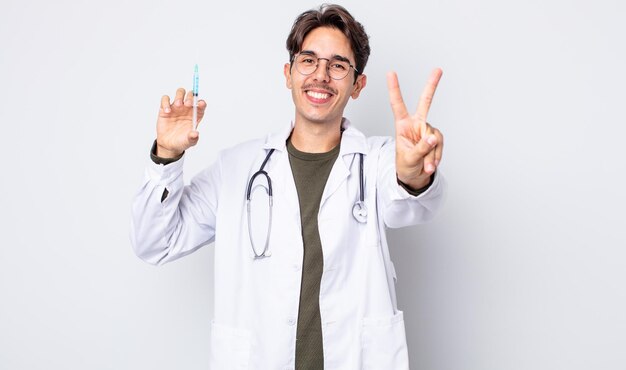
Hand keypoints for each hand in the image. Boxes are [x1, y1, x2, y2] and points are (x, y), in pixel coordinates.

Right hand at [156, 88, 206, 157]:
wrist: (169, 145)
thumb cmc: (182, 141)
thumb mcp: (189, 141)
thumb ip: (193, 138)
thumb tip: (195, 134)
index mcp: (196, 114)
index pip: (201, 104)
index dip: (202, 103)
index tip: (200, 105)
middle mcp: (187, 108)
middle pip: (191, 95)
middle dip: (190, 97)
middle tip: (187, 104)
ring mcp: (176, 107)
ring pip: (180, 93)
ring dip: (179, 96)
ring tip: (177, 105)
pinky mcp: (165, 108)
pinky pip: (165, 99)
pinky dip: (166, 102)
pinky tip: (167, 111)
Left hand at [387, 68, 443, 189]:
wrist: (415, 176)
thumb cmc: (405, 166)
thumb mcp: (409, 158)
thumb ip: (420, 148)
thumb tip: (433, 139)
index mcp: (403, 125)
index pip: (397, 105)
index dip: (394, 89)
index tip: (391, 73)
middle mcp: (416, 124)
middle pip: (425, 102)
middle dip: (432, 86)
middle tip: (438, 70)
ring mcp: (427, 131)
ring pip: (433, 138)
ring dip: (430, 154)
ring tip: (425, 165)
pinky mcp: (436, 139)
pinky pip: (439, 145)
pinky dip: (436, 157)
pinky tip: (431, 164)